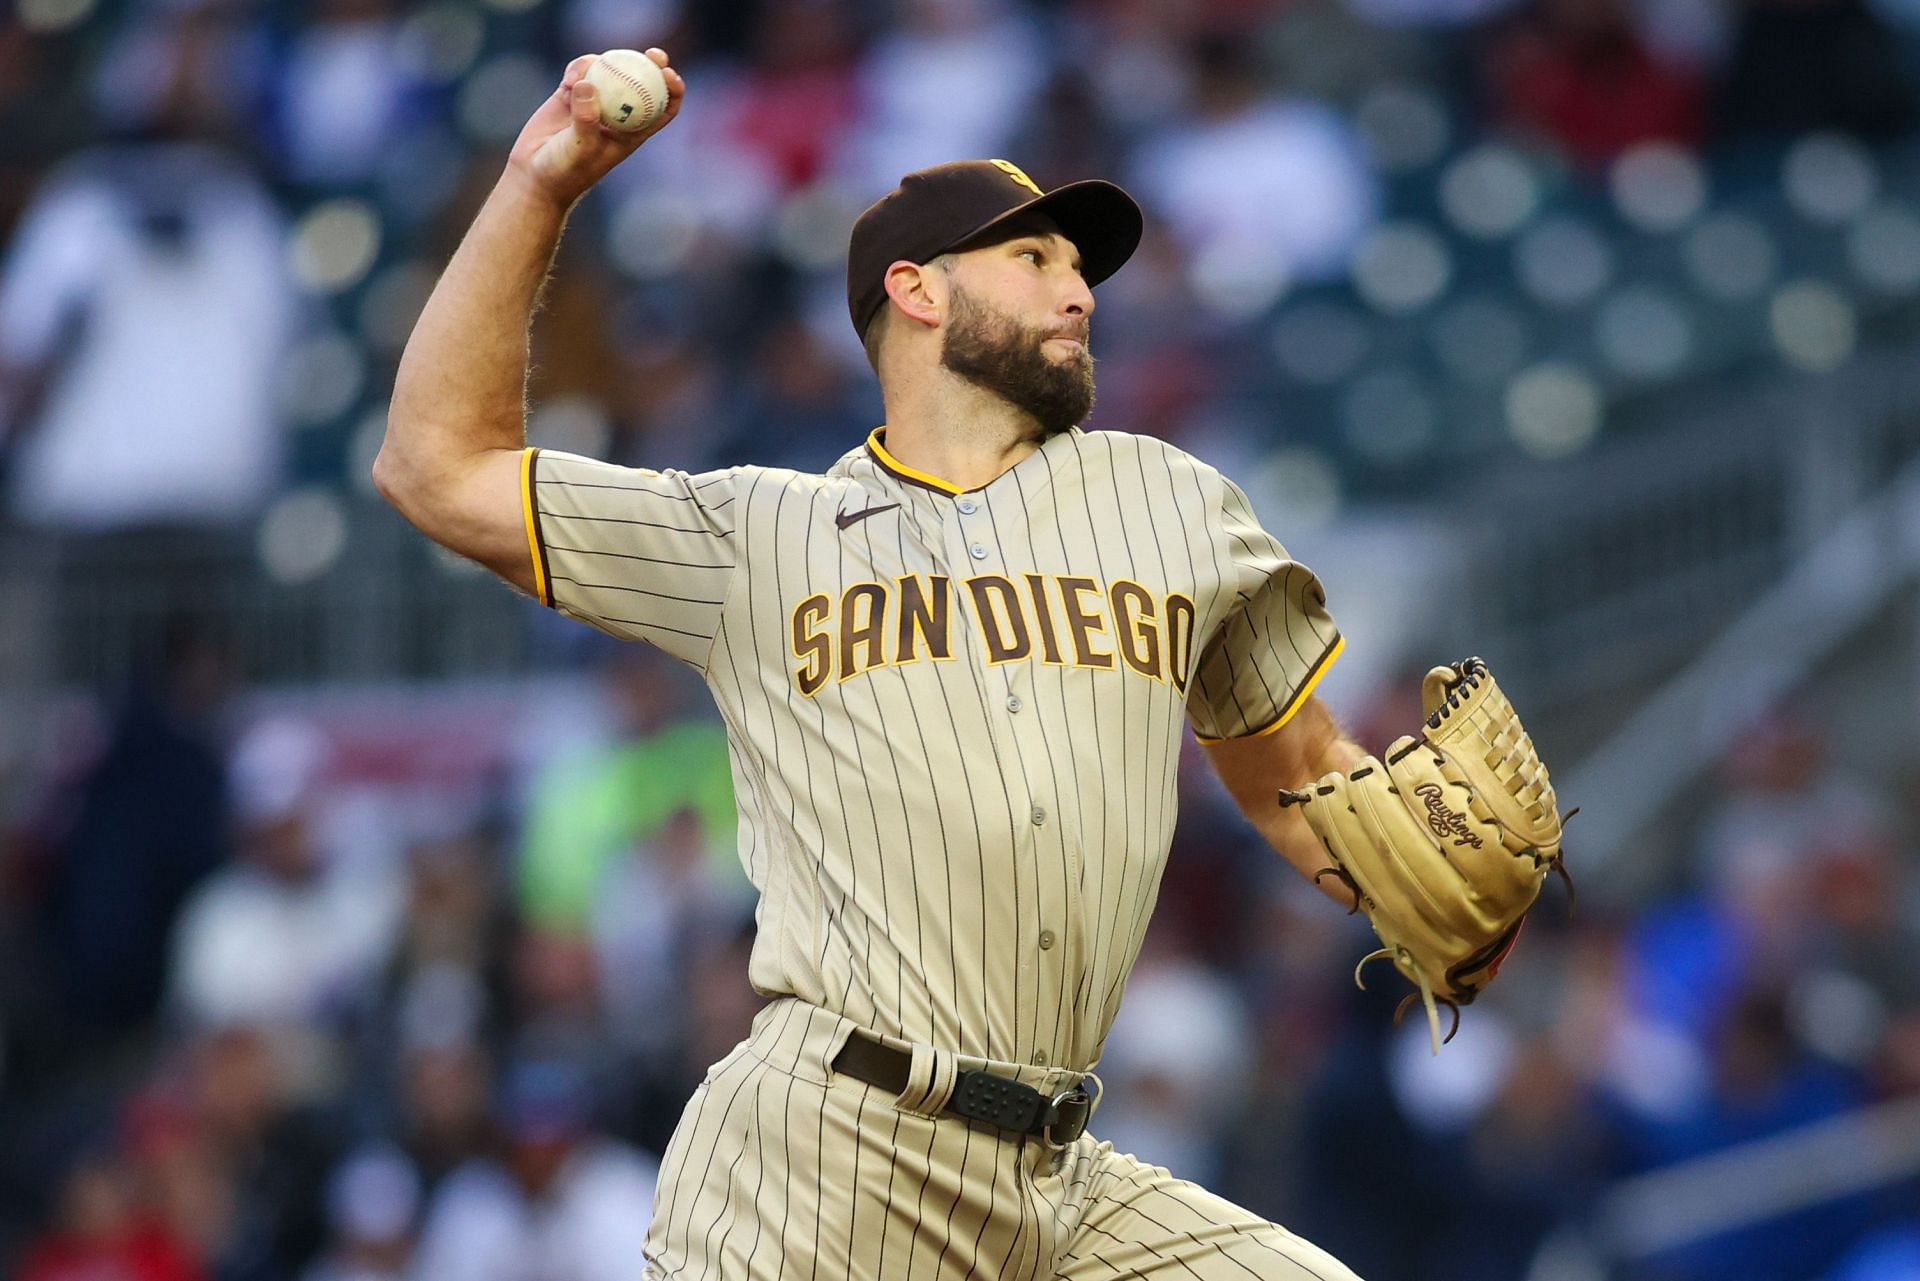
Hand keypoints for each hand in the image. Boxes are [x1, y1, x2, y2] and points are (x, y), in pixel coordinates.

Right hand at [507, 49, 684, 208]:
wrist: (535, 174)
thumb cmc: (565, 171)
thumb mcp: (580, 148)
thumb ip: (586, 118)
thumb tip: (589, 83)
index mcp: (632, 132)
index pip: (662, 109)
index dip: (672, 91)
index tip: (669, 75)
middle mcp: (617, 114)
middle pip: (641, 83)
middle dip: (652, 65)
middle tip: (654, 54)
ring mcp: (594, 102)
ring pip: (610, 71)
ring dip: (604, 64)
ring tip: (581, 77)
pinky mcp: (571, 94)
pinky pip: (580, 71)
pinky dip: (578, 69)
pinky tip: (569, 80)